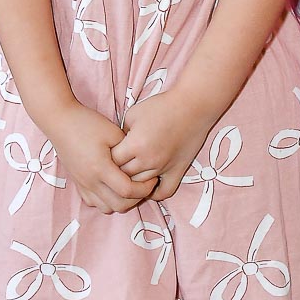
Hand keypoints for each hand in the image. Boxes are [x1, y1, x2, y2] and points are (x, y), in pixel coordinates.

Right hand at [50, 101, 158, 214]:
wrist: (60, 121)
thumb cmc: (87, 123)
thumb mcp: (113, 132)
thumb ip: (128, 151)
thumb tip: (140, 163)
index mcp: (100, 168)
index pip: (127, 191)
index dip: (144, 188)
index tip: (152, 178)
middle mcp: (90, 181)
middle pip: (118, 205)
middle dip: (136, 199)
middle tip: (145, 185)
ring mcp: (82, 184)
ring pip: (106, 208)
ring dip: (121, 202)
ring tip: (130, 187)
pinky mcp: (78, 183)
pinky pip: (94, 203)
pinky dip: (107, 200)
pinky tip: (113, 187)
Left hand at [111, 89, 213, 203]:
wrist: (192, 106)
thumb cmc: (161, 106)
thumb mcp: (133, 114)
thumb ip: (121, 133)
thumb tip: (117, 148)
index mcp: (135, 144)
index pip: (112, 161)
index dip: (108, 157)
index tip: (109, 152)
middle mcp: (148, 160)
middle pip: (124, 176)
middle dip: (118, 171)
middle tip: (117, 164)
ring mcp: (164, 168)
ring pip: (140, 186)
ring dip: (133, 181)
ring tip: (130, 174)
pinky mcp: (177, 171)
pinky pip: (163, 192)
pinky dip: (153, 193)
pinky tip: (148, 186)